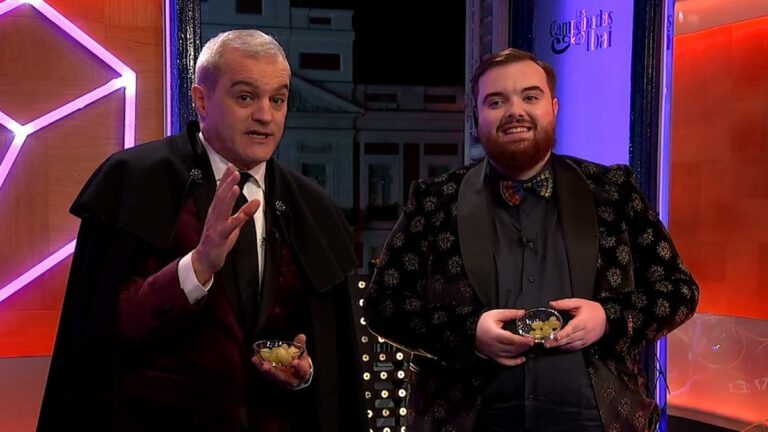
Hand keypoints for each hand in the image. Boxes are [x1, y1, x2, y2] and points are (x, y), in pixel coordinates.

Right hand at [191, 166, 259, 283]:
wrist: (205, 260)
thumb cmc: (218, 241)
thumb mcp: (234, 225)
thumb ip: (244, 213)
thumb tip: (257, 200)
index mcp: (216, 212)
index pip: (221, 193)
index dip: (226, 179)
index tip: (231, 166)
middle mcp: (214, 216)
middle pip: (221, 197)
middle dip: (227, 183)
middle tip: (234, 170)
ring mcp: (215, 226)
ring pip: (222, 209)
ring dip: (228, 197)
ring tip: (235, 186)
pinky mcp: (219, 237)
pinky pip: (228, 227)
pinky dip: (235, 219)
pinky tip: (241, 214)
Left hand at [251, 334, 312, 387]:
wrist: (298, 375)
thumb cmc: (300, 362)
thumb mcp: (302, 354)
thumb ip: (301, 345)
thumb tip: (301, 336)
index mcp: (302, 373)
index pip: (301, 371)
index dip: (298, 367)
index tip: (294, 362)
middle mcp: (292, 380)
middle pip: (282, 378)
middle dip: (274, 372)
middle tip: (265, 366)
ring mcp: (283, 381)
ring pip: (273, 377)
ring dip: (265, 370)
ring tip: (257, 361)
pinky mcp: (275, 379)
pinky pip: (267, 374)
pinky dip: (261, 367)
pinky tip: (255, 359)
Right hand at [475, 309, 534, 366]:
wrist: (470, 331)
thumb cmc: (482, 323)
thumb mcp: (495, 314)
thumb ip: (509, 314)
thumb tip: (522, 313)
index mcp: (494, 334)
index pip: (511, 339)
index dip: (522, 340)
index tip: (531, 339)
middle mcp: (494, 345)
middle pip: (513, 348)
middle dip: (524, 345)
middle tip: (533, 341)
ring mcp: (494, 353)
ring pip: (511, 354)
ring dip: (521, 351)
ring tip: (528, 346)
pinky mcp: (494, 357)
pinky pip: (506, 362)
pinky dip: (515, 362)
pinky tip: (522, 359)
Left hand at [545, 298, 606, 350]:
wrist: (606, 318)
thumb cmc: (591, 309)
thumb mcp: (578, 303)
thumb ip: (564, 303)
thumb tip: (551, 304)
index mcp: (582, 321)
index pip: (572, 328)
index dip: (564, 334)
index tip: (555, 337)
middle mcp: (584, 332)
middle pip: (570, 338)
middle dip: (557, 342)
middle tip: (546, 344)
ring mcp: (585, 339)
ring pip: (572, 345)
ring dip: (560, 347)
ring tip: (550, 346)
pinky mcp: (586, 343)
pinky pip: (575, 348)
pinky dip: (566, 349)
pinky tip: (559, 348)